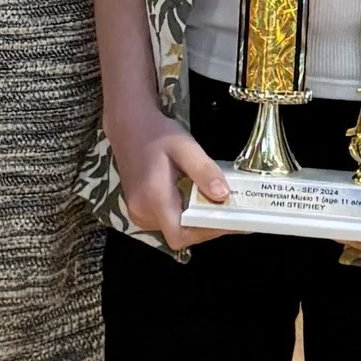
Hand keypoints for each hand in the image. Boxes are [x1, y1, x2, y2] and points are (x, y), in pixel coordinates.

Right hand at [114, 112, 227, 250]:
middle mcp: (142, 211)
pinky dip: (186, 215)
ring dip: (197, 221)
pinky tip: (196, 198)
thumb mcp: (185, 146)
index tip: (229, 219)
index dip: (206, 232)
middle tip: (230, 209)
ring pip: (175, 230)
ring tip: (216, 202)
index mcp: (153, 197)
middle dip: (207, 225)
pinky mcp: (140, 211)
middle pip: (180, 235)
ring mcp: (139, 214)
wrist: (129, 126)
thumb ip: (204, 171)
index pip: (180, 234)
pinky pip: (168, 222)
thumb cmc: (157, 133)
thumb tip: (224, 196)